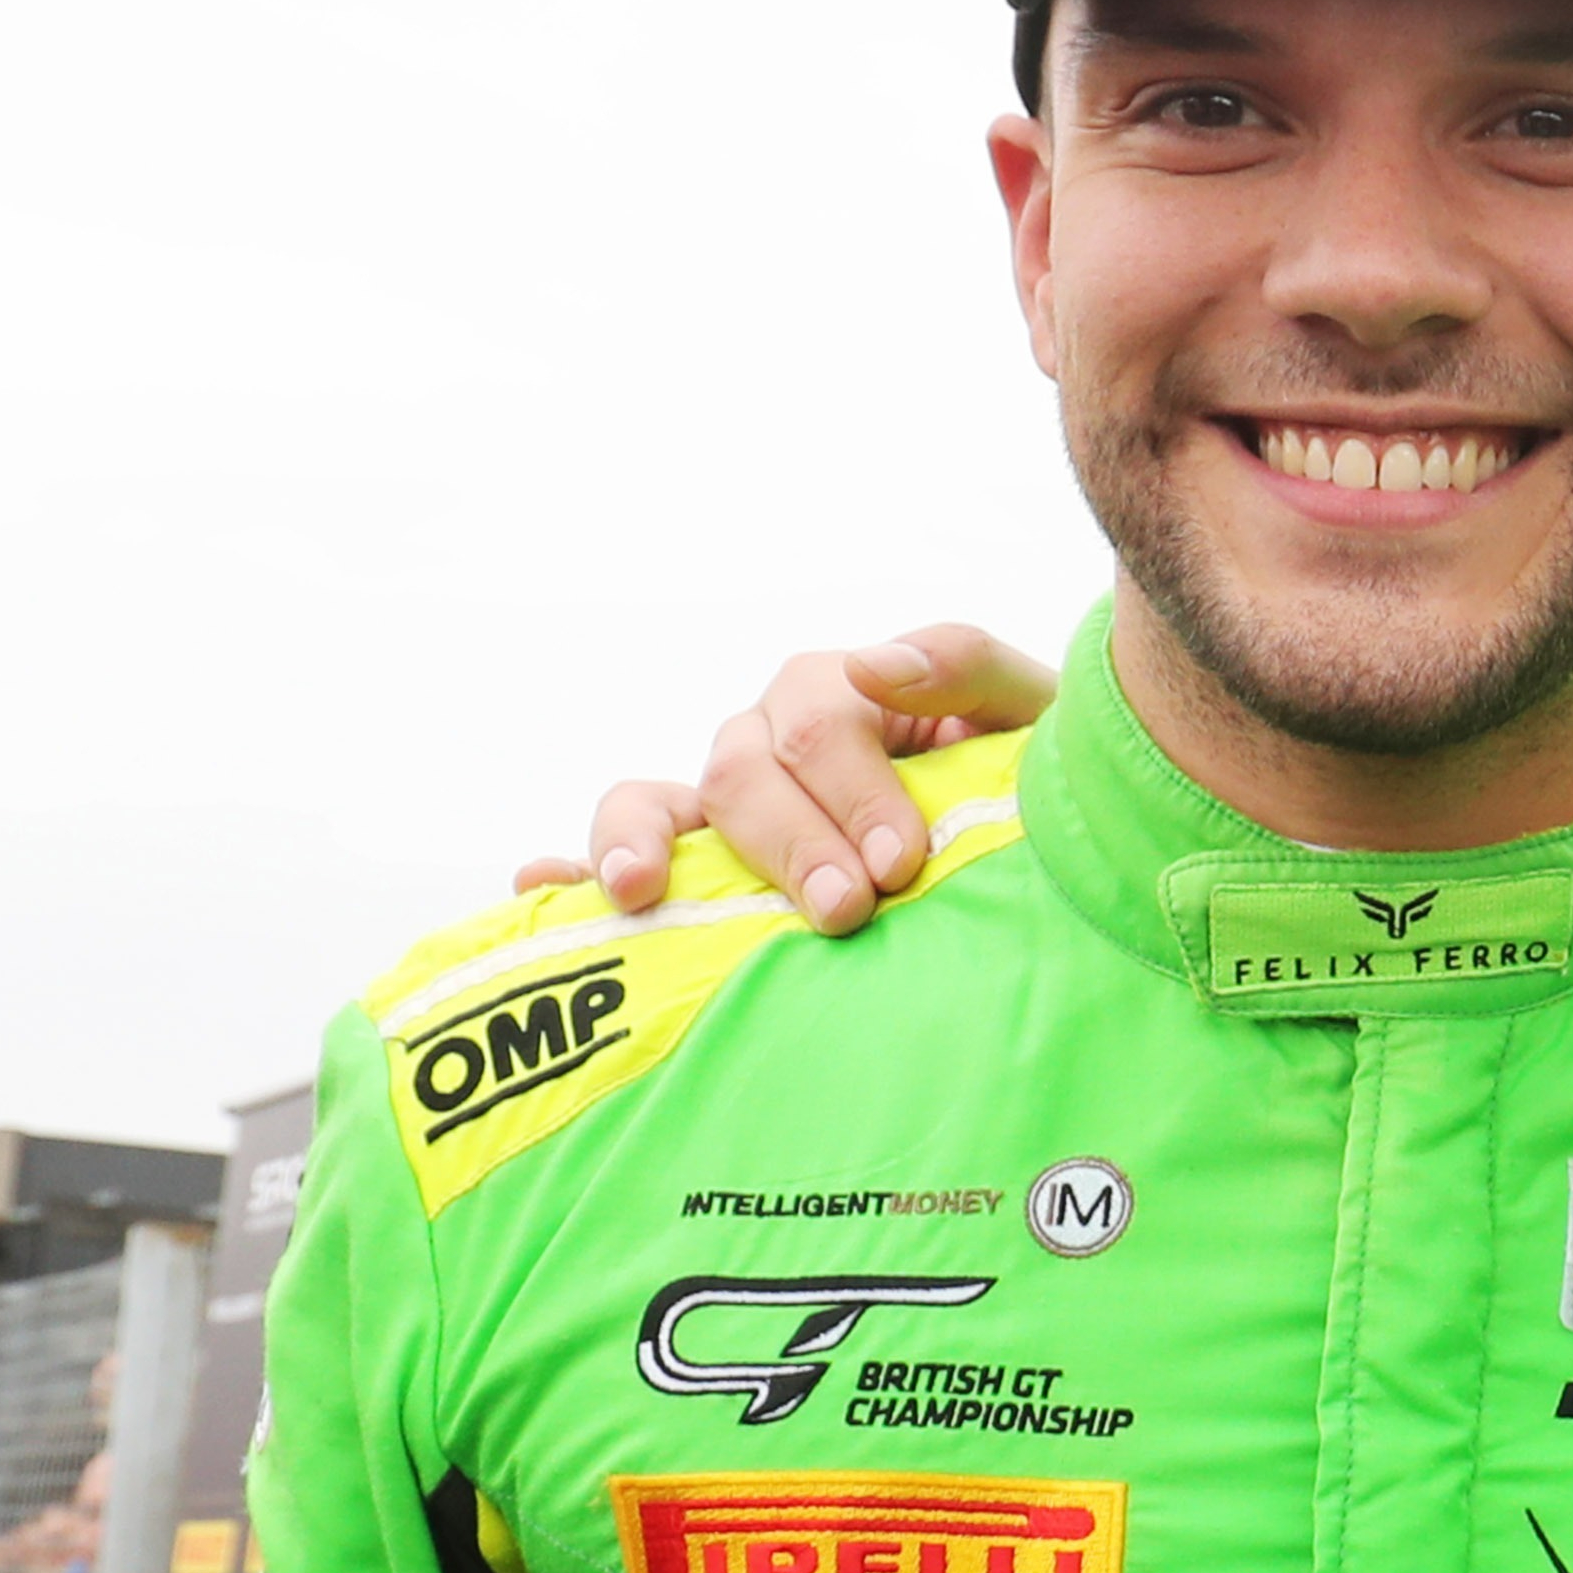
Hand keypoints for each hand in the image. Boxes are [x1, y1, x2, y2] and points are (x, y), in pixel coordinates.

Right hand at [508, 627, 1058, 933]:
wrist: (1034, 849)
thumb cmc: (1023, 778)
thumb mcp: (1027, 711)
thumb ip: (965, 663)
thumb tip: (873, 663)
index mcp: (842, 695)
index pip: (820, 724)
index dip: (855, 792)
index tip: (901, 864)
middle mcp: (772, 741)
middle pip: (742, 770)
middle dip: (790, 842)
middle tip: (845, 909)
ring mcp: (728, 804)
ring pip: (665, 802)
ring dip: (650, 844)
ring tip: (643, 890)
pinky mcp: (697, 863)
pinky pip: (621, 854)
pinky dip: (573, 867)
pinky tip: (538, 888)